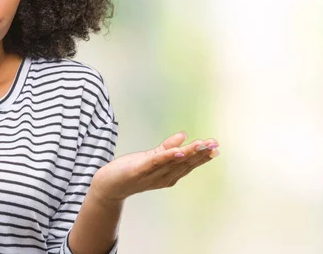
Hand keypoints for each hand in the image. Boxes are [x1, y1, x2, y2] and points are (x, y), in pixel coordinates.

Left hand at [90, 132, 218, 203]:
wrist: (107, 186)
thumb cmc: (129, 172)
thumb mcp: (151, 158)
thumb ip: (167, 148)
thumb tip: (183, 135)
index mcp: (168, 175)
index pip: (188, 164)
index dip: (202, 156)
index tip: (215, 147)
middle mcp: (163, 177)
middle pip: (184, 164)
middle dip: (200, 154)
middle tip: (214, 144)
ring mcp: (151, 175)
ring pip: (173, 163)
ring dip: (188, 154)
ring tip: (201, 145)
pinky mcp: (138, 171)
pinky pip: (155, 163)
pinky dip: (167, 157)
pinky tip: (178, 151)